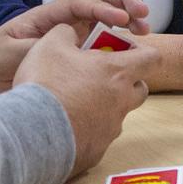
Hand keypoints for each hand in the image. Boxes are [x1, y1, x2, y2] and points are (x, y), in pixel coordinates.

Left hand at [0, 0, 151, 100]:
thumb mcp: (8, 54)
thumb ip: (36, 48)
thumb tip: (64, 48)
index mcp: (47, 16)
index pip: (80, 3)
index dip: (102, 8)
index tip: (120, 19)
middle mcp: (65, 21)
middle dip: (125, 0)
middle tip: (142, 16)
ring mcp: (76, 36)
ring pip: (110, 16)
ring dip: (130, 16)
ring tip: (145, 29)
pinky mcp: (82, 54)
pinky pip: (108, 43)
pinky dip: (125, 41)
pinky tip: (137, 49)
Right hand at [12, 24, 152, 175]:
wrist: (30, 132)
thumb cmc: (44, 84)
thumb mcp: (49, 45)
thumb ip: (66, 32)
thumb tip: (70, 31)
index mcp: (116, 73)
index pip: (152, 58)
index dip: (143, 53)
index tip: (126, 51)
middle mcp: (121, 102)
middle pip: (140, 90)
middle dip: (126, 82)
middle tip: (100, 76)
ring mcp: (111, 129)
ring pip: (118, 114)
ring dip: (104, 106)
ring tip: (75, 102)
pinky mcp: (97, 152)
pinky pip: (99, 137)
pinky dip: (87, 130)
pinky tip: (64, 126)